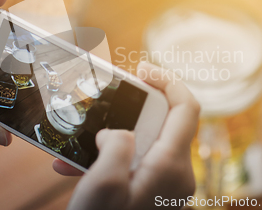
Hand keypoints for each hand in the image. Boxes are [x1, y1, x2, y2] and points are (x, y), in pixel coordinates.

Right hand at [55, 62, 199, 209]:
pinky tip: (75, 167)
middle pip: (163, 122)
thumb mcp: (103, 182)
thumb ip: (116, 143)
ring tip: (79, 140)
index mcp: (172, 166)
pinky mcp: (150, 193)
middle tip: (106, 101)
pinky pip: (133, 163)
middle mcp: (175, 174)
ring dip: (111, 137)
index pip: (186, 107)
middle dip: (131, 109)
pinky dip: (108, 158)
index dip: (168, 81)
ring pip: (143, 143)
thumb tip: (117, 133)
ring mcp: (164, 185)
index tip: (142, 69)